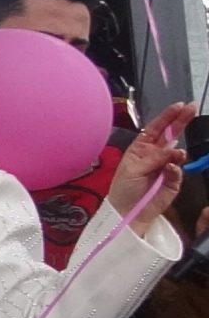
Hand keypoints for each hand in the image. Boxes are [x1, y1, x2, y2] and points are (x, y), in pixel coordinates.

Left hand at [107, 102, 196, 229]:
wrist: (128, 212)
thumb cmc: (124, 188)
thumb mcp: (132, 170)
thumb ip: (152, 158)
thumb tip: (171, 149)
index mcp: (141, 148)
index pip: (156, 128)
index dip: (167, 117)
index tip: (179, 105)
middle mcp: (155, 154)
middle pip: (171, 135)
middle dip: (181, 121)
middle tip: (192, 109)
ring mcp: (166, 166)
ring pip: (178, 153)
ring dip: (177, 151)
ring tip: (177, 154)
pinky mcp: (174, 181)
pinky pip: (178, 171)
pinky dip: (175, 169)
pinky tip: (171, 169)